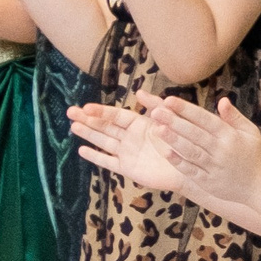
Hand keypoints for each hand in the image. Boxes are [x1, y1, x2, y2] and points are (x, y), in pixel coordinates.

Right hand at [68, 93, 188, 193]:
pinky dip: (96, 157)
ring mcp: (127, 153)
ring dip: (88, 134)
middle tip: (70, 112)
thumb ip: (156, 106)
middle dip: (87, 120)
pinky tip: (82, 150)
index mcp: (138, 124)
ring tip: (73, 127)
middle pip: (104, 126)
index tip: (85, 107)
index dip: (100, 112)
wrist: (190, 168)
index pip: (115, 115)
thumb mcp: (169, 120)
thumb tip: (139, 92)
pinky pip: (108, 162)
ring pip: (103, 141)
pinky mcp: (128, 168)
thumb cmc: (182, 142)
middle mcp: (130, 137)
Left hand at [148, 93, 260, 204]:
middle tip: (155, 111)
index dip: (187, 109)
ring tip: (156, 129)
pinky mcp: (209, 182)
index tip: (169, 100)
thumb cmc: (253, 155)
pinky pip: (191, 171)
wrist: (260, 186)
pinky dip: (179, 162)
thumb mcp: (250, 132)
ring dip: (173, 140)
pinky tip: (165, 153)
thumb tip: (222, 100)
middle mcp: (221, 150)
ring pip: (191, 151)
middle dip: (174, 121)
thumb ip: (234, 117)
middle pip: (194, 133)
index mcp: (230, 135)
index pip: (205, 119)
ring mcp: (214, 167)